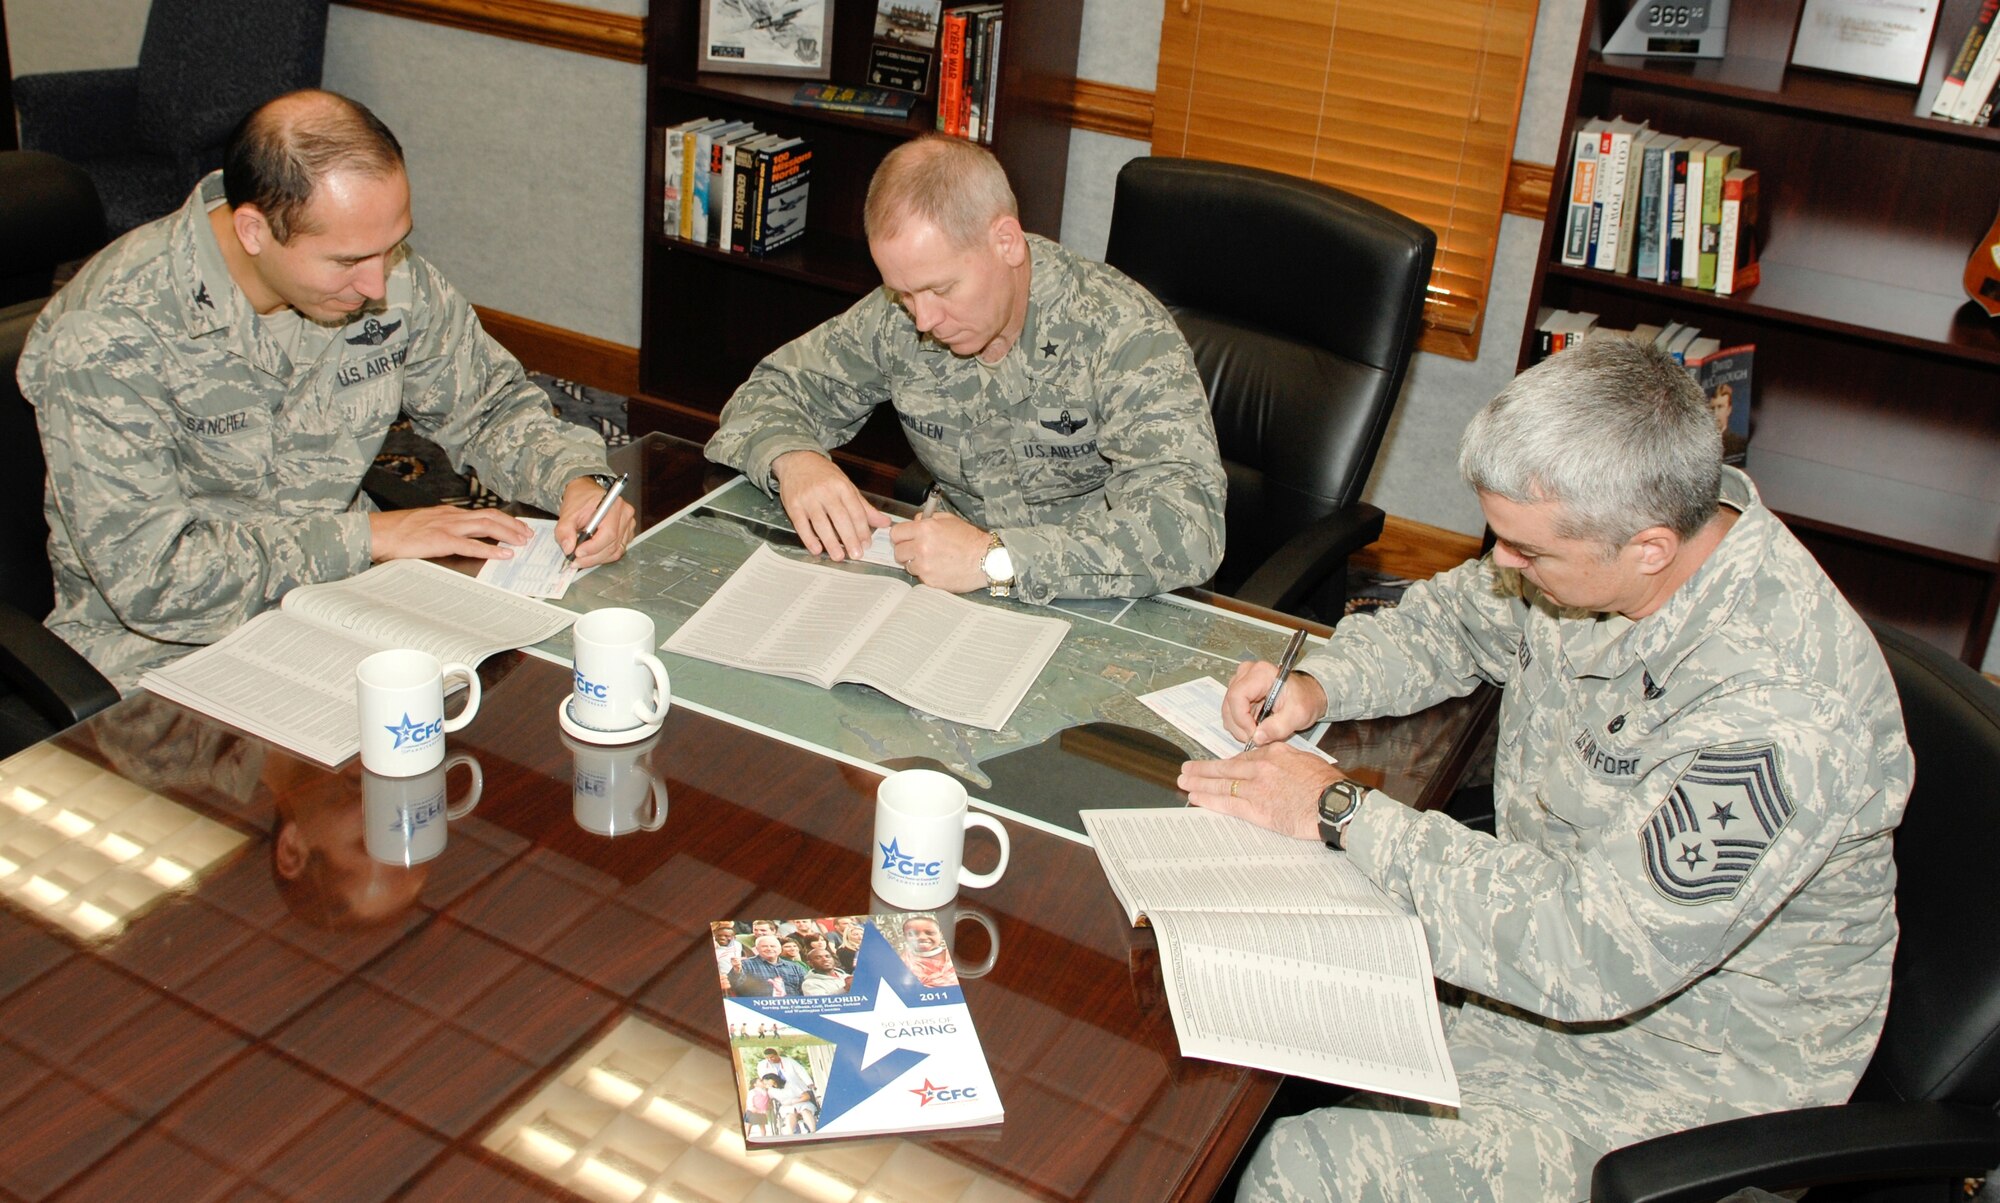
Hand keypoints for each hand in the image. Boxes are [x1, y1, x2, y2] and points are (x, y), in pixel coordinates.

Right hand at [368, 505, 533, 561]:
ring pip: (486, 527)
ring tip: (522, 542)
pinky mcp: (440, 540)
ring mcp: (447, 527)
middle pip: (491, 517)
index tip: (519, 527)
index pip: (484, 513)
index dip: (505, 520)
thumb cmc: (396, 532)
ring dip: (508, 534)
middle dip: (513, 525)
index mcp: (448, 514)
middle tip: (528, 535)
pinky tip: (503, 554)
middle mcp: (451, 517)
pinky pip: (470, 545)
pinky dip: (490, 550)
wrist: (376, 532)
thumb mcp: (425, 526)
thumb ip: (444, 530)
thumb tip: (460, 539)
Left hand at [556, 477, 636, 566]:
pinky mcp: (627, 533)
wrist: (585, 493)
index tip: (577, 553)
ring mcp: (628, 525)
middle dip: (592, 557)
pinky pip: (617, 551)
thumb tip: (568, 548)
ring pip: (616, 551)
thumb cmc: (580, 500)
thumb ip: (564, 531)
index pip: (608, 533)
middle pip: (612, 545)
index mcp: (613, 505)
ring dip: (597, 559)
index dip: (593, 547)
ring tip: (581, 559)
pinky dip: (603, 556)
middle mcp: (625, 515)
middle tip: (575, 561)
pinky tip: (591, 554)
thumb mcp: (567, 513)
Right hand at [773, 451, 889, 560]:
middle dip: (849, 538)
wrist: (797, 460)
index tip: (866, 544)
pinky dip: (809, 539)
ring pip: (821, 523)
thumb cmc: (824, 475)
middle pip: (840, 518)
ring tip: (839, 556)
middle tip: (856, 554)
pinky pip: (801, 525)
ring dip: (830, 542)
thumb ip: (864, 507)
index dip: (862, 529)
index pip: (856, 510)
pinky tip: (817, 549)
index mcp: (842, 486)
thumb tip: (885, 523)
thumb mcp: (846, 486)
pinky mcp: (792, 505)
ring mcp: (808, 498)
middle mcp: (825, 491)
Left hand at [888, 512, 990, 591]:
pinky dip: (926, 574)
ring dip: (916, 563)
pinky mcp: (930, 580)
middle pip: (898, 551)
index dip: (900, 536)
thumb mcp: (950, 520)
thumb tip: (915, 521)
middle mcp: (922, 547)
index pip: (896, 533)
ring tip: (932, 560)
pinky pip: (919, 577)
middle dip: (906, 550)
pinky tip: (939, 569)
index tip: (904, 539)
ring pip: (907, 566)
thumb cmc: (971, 540)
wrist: (986, 560)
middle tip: (917, 550)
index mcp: (925, 529)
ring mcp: (925, 566)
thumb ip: (929, 518)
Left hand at [1177, 743, 1343, 840]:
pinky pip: (1227, 804)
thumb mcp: (1306, 761)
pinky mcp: (1257, 809)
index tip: (1215, 767)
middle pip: (1226, 768)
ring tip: (1184, 783)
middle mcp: (1261, 768)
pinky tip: (1196, 799)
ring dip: (1199, 784)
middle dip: (1203, 770)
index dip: (1225, 764)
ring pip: (1221, 785)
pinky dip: (1209, 801)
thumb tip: (1279, 767)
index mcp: (1274, 753)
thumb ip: (1286, 761)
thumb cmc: (1328, 786)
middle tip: (1186, 769)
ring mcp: (1257, 788)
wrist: (1334, 804)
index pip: (1243, 758)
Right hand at [1221, 658, 1327, 745]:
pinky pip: (1231, 711)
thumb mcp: (1297, 714)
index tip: (1253, 734)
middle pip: (1229, 703)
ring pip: (1228, 709)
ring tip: (1258, 732)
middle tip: (1256, 738)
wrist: (1307, 695)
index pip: (1237, 696)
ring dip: (1239, 726)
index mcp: (1261, 673)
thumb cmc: (1305, 698)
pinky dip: (1240, 724)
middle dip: (1240, 726)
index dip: (1242, 719)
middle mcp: (1247, 673)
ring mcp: (1241, 681)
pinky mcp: (1239, 691)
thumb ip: (1278, 727)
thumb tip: (1257, 738)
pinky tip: (1255, 726)